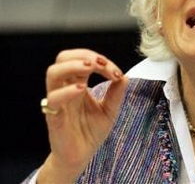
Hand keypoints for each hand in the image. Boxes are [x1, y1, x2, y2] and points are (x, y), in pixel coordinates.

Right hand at [37, 49, 127, 182]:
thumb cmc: (91, 131)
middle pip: (63, 58)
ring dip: (73, 65)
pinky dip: (67, 91)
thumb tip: (125, 76)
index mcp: (79, 83)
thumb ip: (116, 93)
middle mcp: (66, 88)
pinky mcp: (54, 116)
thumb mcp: (110, 110)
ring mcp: (58, 100)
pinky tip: (82, 90)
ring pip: (53, 72)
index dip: (100, 60)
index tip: (116, 72)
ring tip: (91, 68)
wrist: (81, 156)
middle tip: (101, 63)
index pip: (83, 60)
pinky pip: (54, 99)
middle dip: (84, 55)